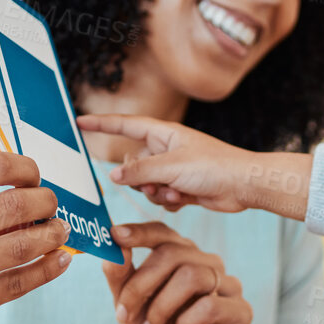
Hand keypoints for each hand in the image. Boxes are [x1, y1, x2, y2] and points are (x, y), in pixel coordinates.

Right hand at [0, 151, 71, 323]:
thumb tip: (26, 186)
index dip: (26, 168)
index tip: (34, 177)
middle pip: (15, 205)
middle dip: (46, 202)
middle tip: (52, 206)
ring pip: (23, 246)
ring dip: (53, 235)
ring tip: (59, 230)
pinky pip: (19, 283)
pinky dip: (48, 269)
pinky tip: (59, 260)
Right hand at [76, 114, 309, 218]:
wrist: (244, 186)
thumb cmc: (214, 167)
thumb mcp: (172, 167)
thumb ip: (140, 171)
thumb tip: (114, 176)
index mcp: (164, 134)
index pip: (125, 125)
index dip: (102, 124)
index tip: (79, 122)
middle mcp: (166, 149)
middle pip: (133, 164)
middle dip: (141, 178)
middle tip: (159, 183)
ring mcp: (173, 169)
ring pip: (146, 185)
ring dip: (157, 193)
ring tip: (178, 191)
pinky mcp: (181, 187)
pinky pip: (160, 197)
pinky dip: (170, 201)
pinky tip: (186, 199)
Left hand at [102, 222, 251, 323]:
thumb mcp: (126, 306)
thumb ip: (121, 275)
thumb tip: (114, 244)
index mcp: (181, 257)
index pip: (164, 233)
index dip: (140, 233)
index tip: (116, 236)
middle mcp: (207, 266)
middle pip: (174, 254)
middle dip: (142, 284)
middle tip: (124, 314)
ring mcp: (227, 287)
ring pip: (192, 276)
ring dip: (161, 307)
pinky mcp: (241, 312)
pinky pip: (210, 306)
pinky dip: (186, 323)